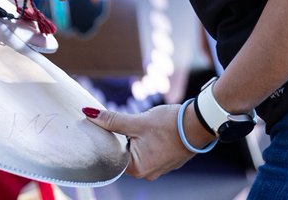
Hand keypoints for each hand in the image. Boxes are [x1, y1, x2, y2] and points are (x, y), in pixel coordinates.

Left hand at [84, 104, 202, 179]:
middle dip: (116, 138)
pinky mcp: (165, 159)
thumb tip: (88, 113)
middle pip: (122, 155)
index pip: (110, 157)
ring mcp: (157, 167)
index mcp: (138, 169)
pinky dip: (142, 140)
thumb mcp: (136, 121)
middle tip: (110, 121)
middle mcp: (147, 173)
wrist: (199, 124)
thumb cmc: (169, 125)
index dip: (102, 141)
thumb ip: (111, 120)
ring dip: (130, 138)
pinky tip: (143, 128)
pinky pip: (147, 150)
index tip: (95, 127)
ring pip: (134, 151)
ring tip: (129, 123)